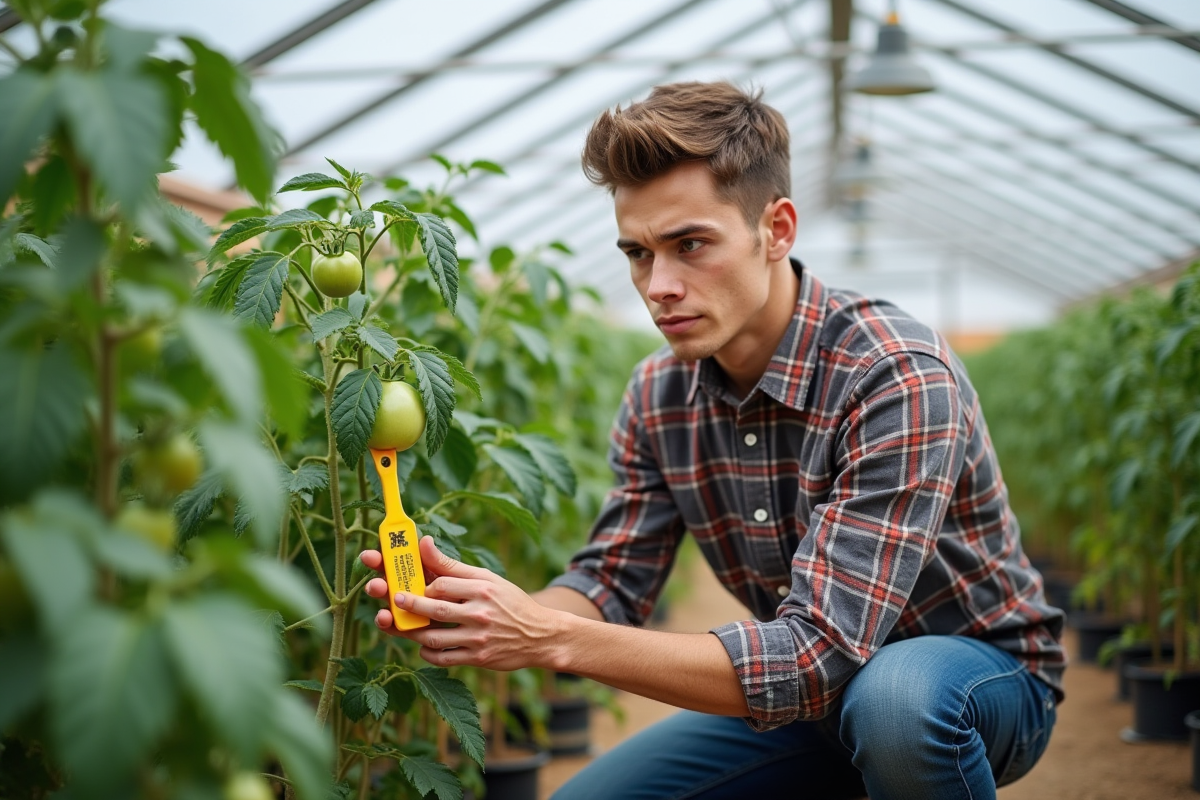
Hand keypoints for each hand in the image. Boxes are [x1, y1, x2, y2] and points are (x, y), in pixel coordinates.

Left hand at [360, 536, 566, 670]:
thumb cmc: (509, 603)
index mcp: (482, 589)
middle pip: (434, 610)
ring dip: (412, 633)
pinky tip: (422, 645)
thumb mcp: (486, 579)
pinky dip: (428, 653)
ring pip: (434, 638)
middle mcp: (480, 614)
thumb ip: (452, 565)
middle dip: (408, 605)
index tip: (409, 583)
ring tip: (399, 625)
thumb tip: (422, 542)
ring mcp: (478, 639)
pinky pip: (444, 659)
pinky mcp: (478, 659)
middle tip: (392, 599)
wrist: (540, 636)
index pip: (443, 585)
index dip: (423, 585)